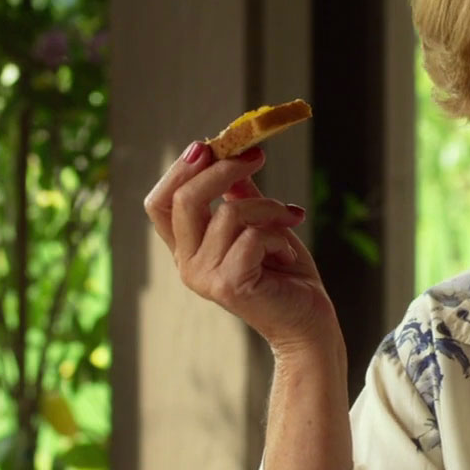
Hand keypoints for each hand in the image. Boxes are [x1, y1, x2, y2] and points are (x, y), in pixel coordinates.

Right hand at [144, 142, 338, 354]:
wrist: (309, 324)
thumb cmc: (286, 276)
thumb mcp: (261, 225)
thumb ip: (241, 196)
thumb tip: (231, 157)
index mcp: (188, 249)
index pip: (159, 203)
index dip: (179, 170)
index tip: (209, 145)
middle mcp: (187, 265)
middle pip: (183, 199)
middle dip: (222, 169)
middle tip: (257, 158)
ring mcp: (205, 277)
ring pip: (229, 212)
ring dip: (269, 208)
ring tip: (290, 221)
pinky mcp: (229, 285)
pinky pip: (252, 236)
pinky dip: (278, 236)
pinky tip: (288, 254)